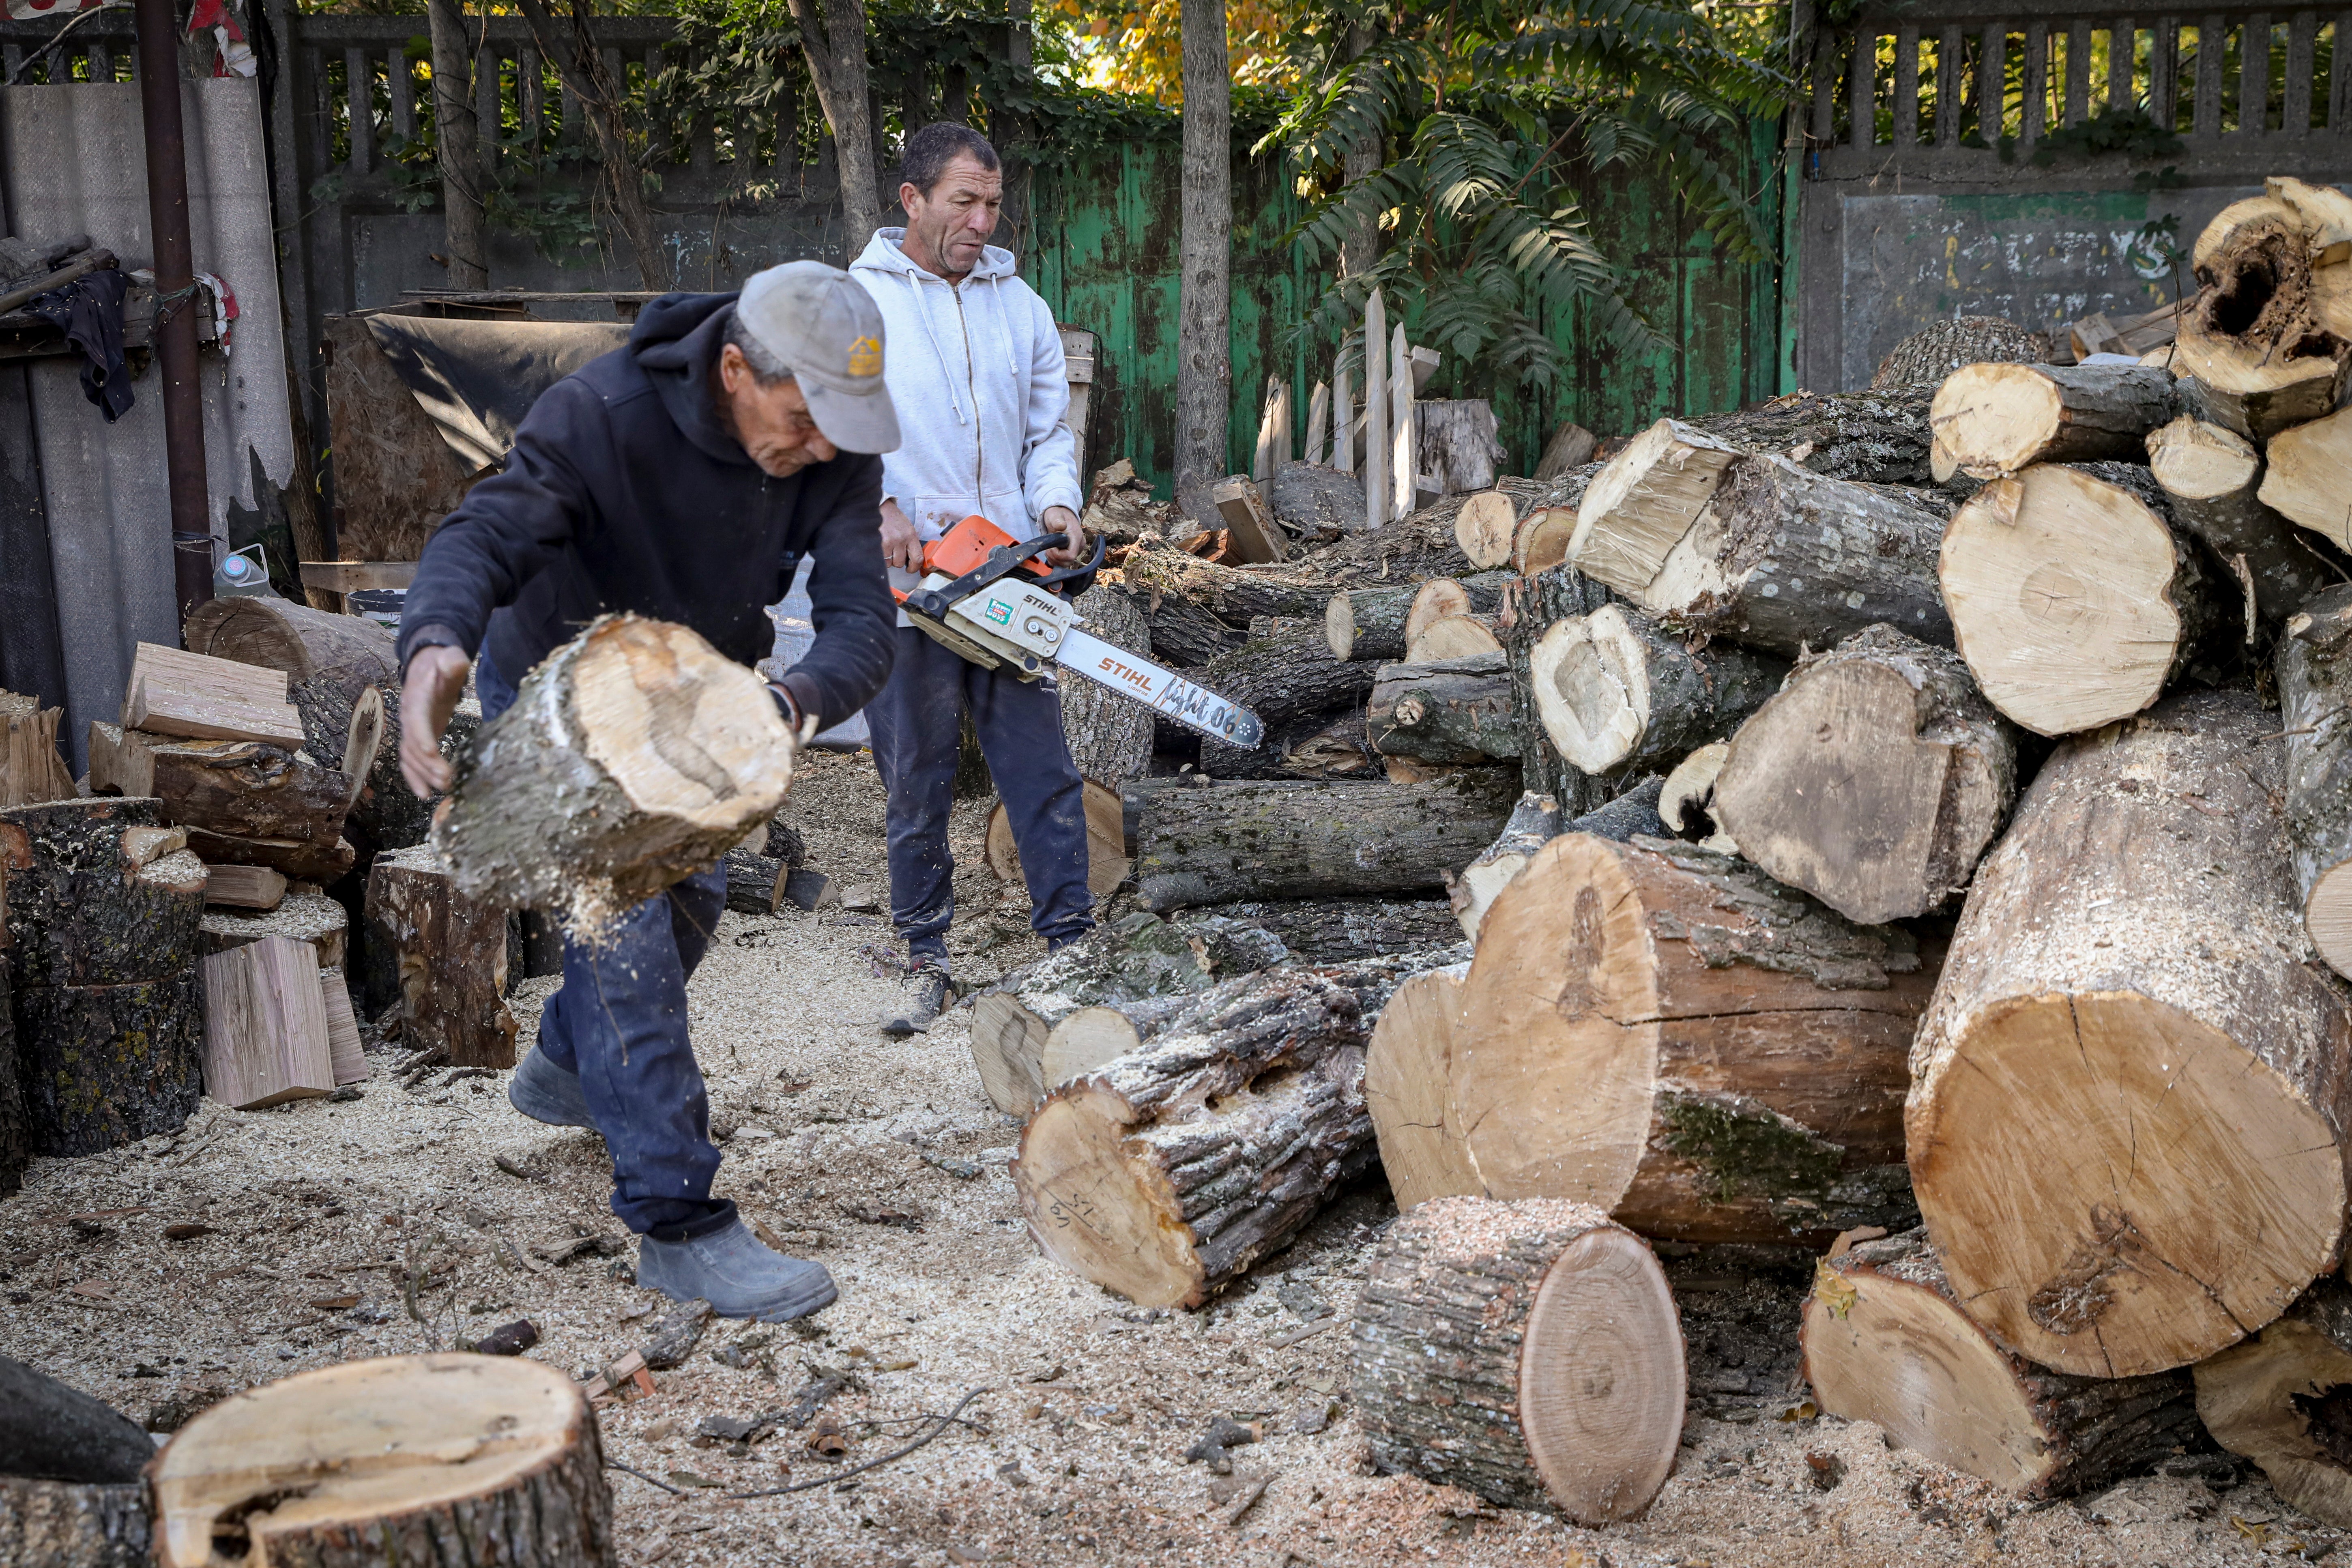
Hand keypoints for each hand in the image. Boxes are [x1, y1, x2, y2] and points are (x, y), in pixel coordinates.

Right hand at [398, 645, 471, 797]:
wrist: (426, 666)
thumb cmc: (441, 663)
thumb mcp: (449, 658)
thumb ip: (452, 661)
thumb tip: (456, 662)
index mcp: (417, 697)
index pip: (417, 719)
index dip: (422, 736)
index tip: (432, 753)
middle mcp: (408, 716)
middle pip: (413, 743)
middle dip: (427, 764)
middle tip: (447, 779)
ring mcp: (410, 728)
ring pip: (410, 756)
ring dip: (424, 774)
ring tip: (443, 788)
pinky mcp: (416, 737)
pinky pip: (409, 760)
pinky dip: (414, 777)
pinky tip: (424, 793)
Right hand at [880, 498, 922, 573]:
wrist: (877, 507)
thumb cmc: (891, 518)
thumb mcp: (906, 528)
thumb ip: (909, 543)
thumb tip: (911, 560)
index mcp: (910, 535)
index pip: (918, 558)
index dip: (914, 567)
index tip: (910, 569)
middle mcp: (901, 539)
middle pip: (900, 563)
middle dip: (896, 561)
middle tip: (892, 553)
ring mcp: (888, 541)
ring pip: (889, 563)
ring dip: (886, 559)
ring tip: (884, 548)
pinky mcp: (877, 543)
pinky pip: (879, 559)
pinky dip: (878, 557)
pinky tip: (878, 547)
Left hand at [1040, 505, 1083, 566]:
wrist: (1060, 514)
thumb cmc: (1057, 515)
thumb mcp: (1054, 515)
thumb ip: (1057, 521)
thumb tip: (1061, 525)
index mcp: (1076, 536)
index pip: (1070, 555)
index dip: (1058, 555)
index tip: (1051, 548)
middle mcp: (1078, 545)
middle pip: (1068, 561)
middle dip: (1055, 558)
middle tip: (1048, 550)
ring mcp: (1075, 549)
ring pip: (1066, 564)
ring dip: (1054, 560)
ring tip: (1049, 550)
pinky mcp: (1071, 552)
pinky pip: (1064, 563)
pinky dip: (1055, 561)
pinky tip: (1051, 553)